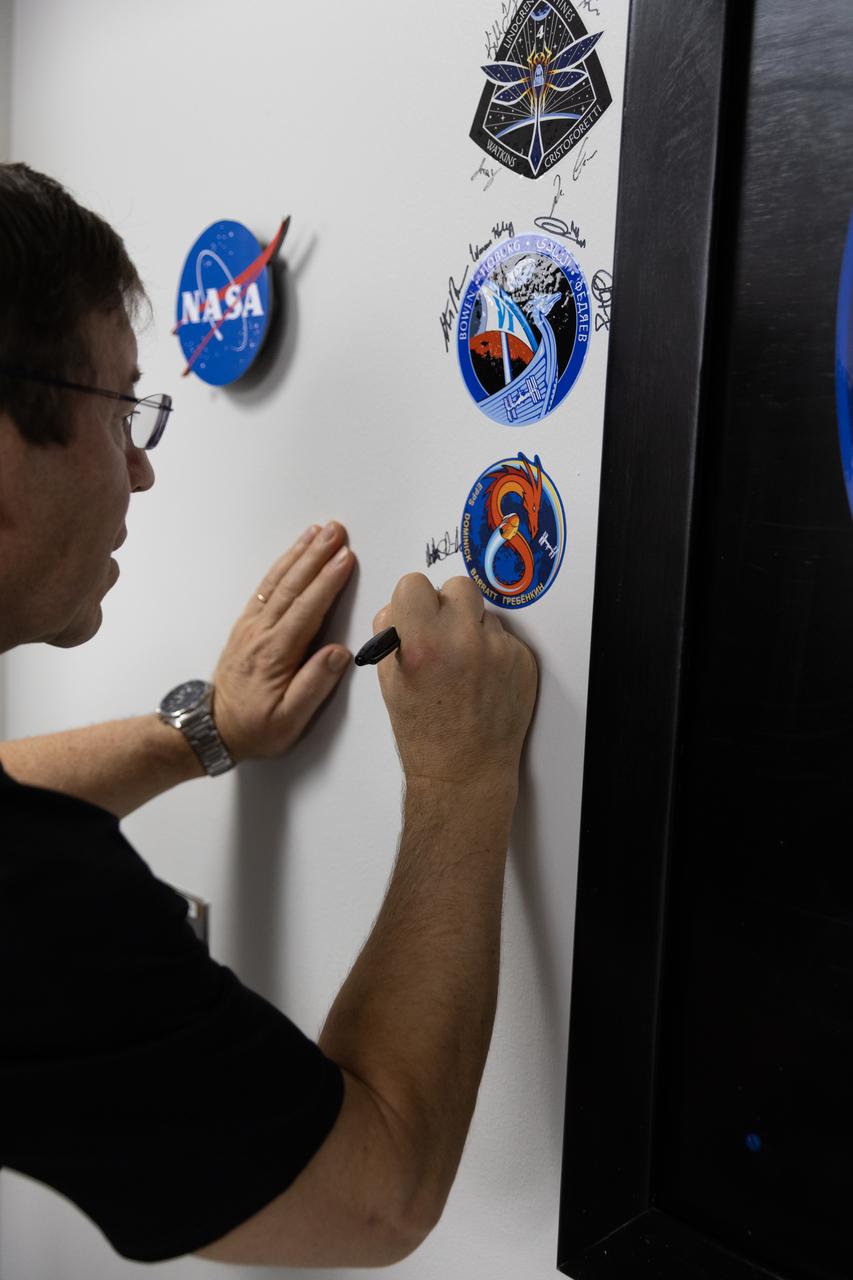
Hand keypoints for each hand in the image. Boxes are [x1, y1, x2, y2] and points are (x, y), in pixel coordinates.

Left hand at [212, 522, 354, 761]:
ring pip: (278, 581)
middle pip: (293, 585)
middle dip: (317, 555)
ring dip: (299, 554)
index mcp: (276, 653)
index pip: (308, 608)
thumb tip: (339, 653)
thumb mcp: (289, 720)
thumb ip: (314, 686)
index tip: (346, 557)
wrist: (213, 729)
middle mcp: (262, 633)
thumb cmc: (256, 727)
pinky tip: (293, 554)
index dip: (328, 581)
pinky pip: (266, 589)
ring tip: (318, 531)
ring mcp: (251, 626)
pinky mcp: (246, 626)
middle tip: (337, 529)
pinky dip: (281, 567)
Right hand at [374, 574, 537, 788]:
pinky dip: (493, 652)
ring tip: (462, 665)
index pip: (414, 583)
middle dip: (446, 604)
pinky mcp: (523, 661)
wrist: (464, 772)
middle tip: (441, 631)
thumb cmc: (425, 735)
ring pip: (483, 613)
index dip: (411, 600)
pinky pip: (504, 638)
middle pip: (457, 585)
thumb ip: (392, 635)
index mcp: (423, 643)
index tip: (414, 614)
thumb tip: (399, 608)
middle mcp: (464, 641)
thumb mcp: (390, 681)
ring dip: (471, 629)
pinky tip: (482, 680)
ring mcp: (499, 650)